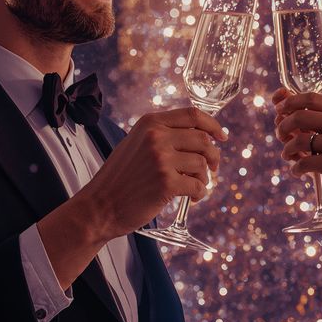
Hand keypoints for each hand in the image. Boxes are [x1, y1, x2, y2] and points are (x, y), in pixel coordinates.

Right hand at [80, 107, 225, 238]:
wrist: (99, 206)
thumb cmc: (120, 178)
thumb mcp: (136, 143)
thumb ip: (162, 134)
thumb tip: (200, 135)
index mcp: (151, 123)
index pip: (193, 115)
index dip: (213, 125)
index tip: (222, 137)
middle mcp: (157, 137)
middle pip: (203, 140)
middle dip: (213, 157)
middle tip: (212, 170)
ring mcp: (161, 159)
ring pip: (202, 164)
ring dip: (204, 178)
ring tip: (195, 187)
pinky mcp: (166, 183)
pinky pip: (198, 186)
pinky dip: (200, 194)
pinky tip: (192, 198)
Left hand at [272, 78, 321, 214]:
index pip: (311, 98)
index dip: (290, 102)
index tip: (279, 109)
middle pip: (299, 116)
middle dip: (283, 125)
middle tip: (280, 134)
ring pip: (297, 140)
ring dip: (287, 149)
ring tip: (287, 155)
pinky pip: (302, 163)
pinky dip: (296, 169)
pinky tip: (298, 171)